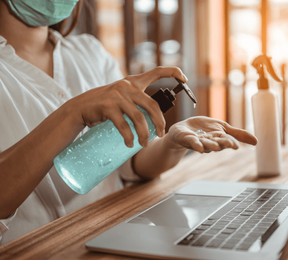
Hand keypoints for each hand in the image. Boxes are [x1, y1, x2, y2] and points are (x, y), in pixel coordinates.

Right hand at [65, 66, 186, 146]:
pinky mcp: (108, 107)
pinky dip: (128, 136)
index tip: (185, 78)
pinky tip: (130, 144)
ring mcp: (117, 96)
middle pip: (152, 105)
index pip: (156, 72)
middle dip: (159, 122)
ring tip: (144, 144)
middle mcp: (127, 86)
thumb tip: (154, 118)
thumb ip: (136, 101)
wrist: (79, 108)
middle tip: (160, 134)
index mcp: (133, 82)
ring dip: (144, 134)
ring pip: (139, 118)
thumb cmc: (104, 106)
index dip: (172, 73)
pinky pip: (123, 125)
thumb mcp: (122, 97)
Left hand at [165, 116, 257, 152]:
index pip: (226, 141)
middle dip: (222, 144)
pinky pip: (192, 143)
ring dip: (210, 145)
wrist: (184, 131)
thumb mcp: (223, 128)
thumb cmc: (205, 130)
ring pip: (205, 144)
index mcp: (219, 139)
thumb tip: (257, 142)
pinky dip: (195, 144)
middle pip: (217, 144)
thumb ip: (239, 134)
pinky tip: (199, 146)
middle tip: (229, 144)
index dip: (230, 143)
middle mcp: (209, 143)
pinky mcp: (187, 139)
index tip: (236, 145)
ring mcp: (198, 142)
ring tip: (215, 146)